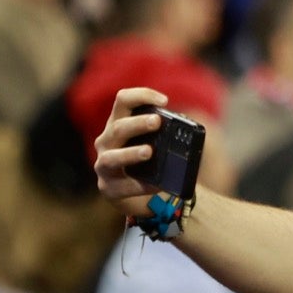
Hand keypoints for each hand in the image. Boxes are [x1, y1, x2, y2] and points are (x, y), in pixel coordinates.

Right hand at [93, 87, 168, 217]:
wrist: (144, 197)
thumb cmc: (150, 163)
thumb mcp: (157, 144)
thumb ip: (165, 136)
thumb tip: (188, 134)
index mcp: (119, 124)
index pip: (123, 100)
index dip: (141, 95)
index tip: (165, 100)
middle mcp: (107, 141)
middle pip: (119, 127)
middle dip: (138, 123)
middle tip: (157, 122)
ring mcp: (104, 165)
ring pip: (112, 157)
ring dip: (131, 153)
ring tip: (149, 151)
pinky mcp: (108, 188)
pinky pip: (122, 186)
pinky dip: (140, 186)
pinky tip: (155, 185)